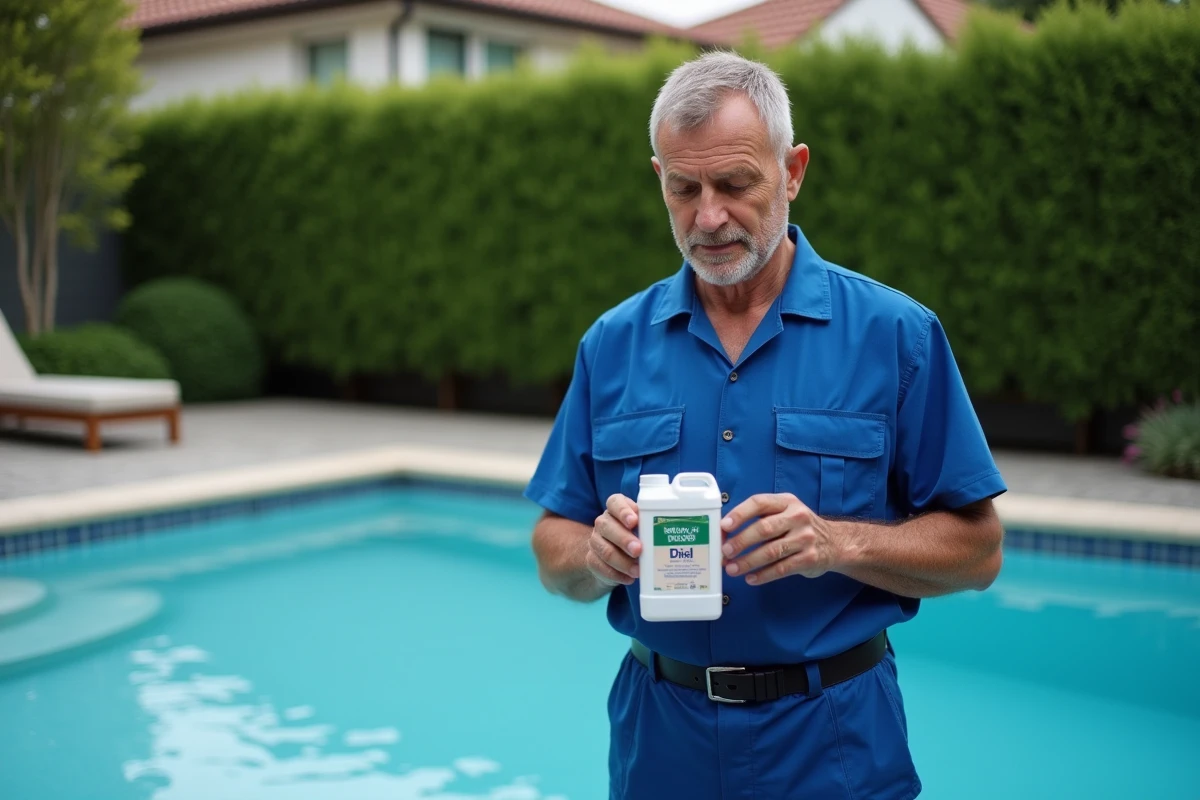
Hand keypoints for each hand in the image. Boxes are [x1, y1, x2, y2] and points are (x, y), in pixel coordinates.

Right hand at [585, 494, 642, 586]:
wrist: (611, 558)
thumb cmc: (634, 537)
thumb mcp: (642, 528)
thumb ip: (648, 527)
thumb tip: (666, 536)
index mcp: (615, 509)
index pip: (615, 502)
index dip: (623, 511)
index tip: (634, 521)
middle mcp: (603, 522)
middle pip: (608, 527)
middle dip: (624, 539)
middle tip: (639, 550)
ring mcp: (595, 541)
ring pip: (605, 550)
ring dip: (623, 562)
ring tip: (637, 571)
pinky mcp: (591, 559)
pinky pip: (601, 567)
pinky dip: (617, 574)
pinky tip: (629, 578)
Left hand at [720, 494, 843, 584]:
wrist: (835, 543)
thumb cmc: (799, 527)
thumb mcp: (785, 512)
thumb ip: (760, 518)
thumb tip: (726, 534)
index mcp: (786, 502)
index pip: (759, 503)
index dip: (739, 514)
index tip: (724, 526)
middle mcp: (797, 517)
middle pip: (764, 528)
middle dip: (741, 541)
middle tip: (725, 552)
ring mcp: (805, 538)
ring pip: (771, 551)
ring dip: (748, 561)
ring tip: (732, 569)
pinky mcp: (809, 559)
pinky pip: (782, 568)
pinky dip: (764, 575)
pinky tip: (751, 578)